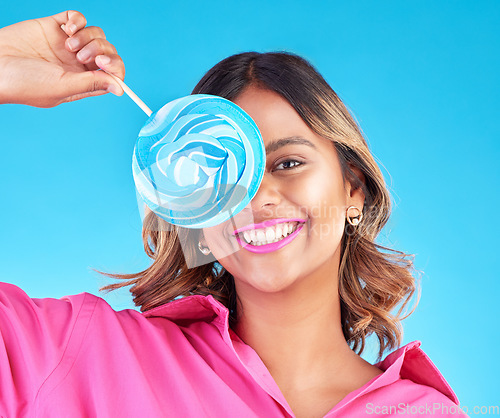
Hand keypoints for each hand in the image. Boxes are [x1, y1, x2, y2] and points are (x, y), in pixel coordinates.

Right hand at [0, 10, 124, 106]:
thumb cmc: (24, 83)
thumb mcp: (61, 87)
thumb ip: (91, 84)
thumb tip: (119, 88)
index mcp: (83, 82)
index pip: (112, 75)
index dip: (115, 67)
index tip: (103, 62)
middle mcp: (78, 64)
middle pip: (107, 52)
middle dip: (101, 50)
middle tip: (82, 55)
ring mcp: (68, 45)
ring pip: (96, 34)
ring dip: (88, 36)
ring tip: (68, 44)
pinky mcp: (55, 27)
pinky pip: (78, 18)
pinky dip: (78, 20)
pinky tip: (67, 28)